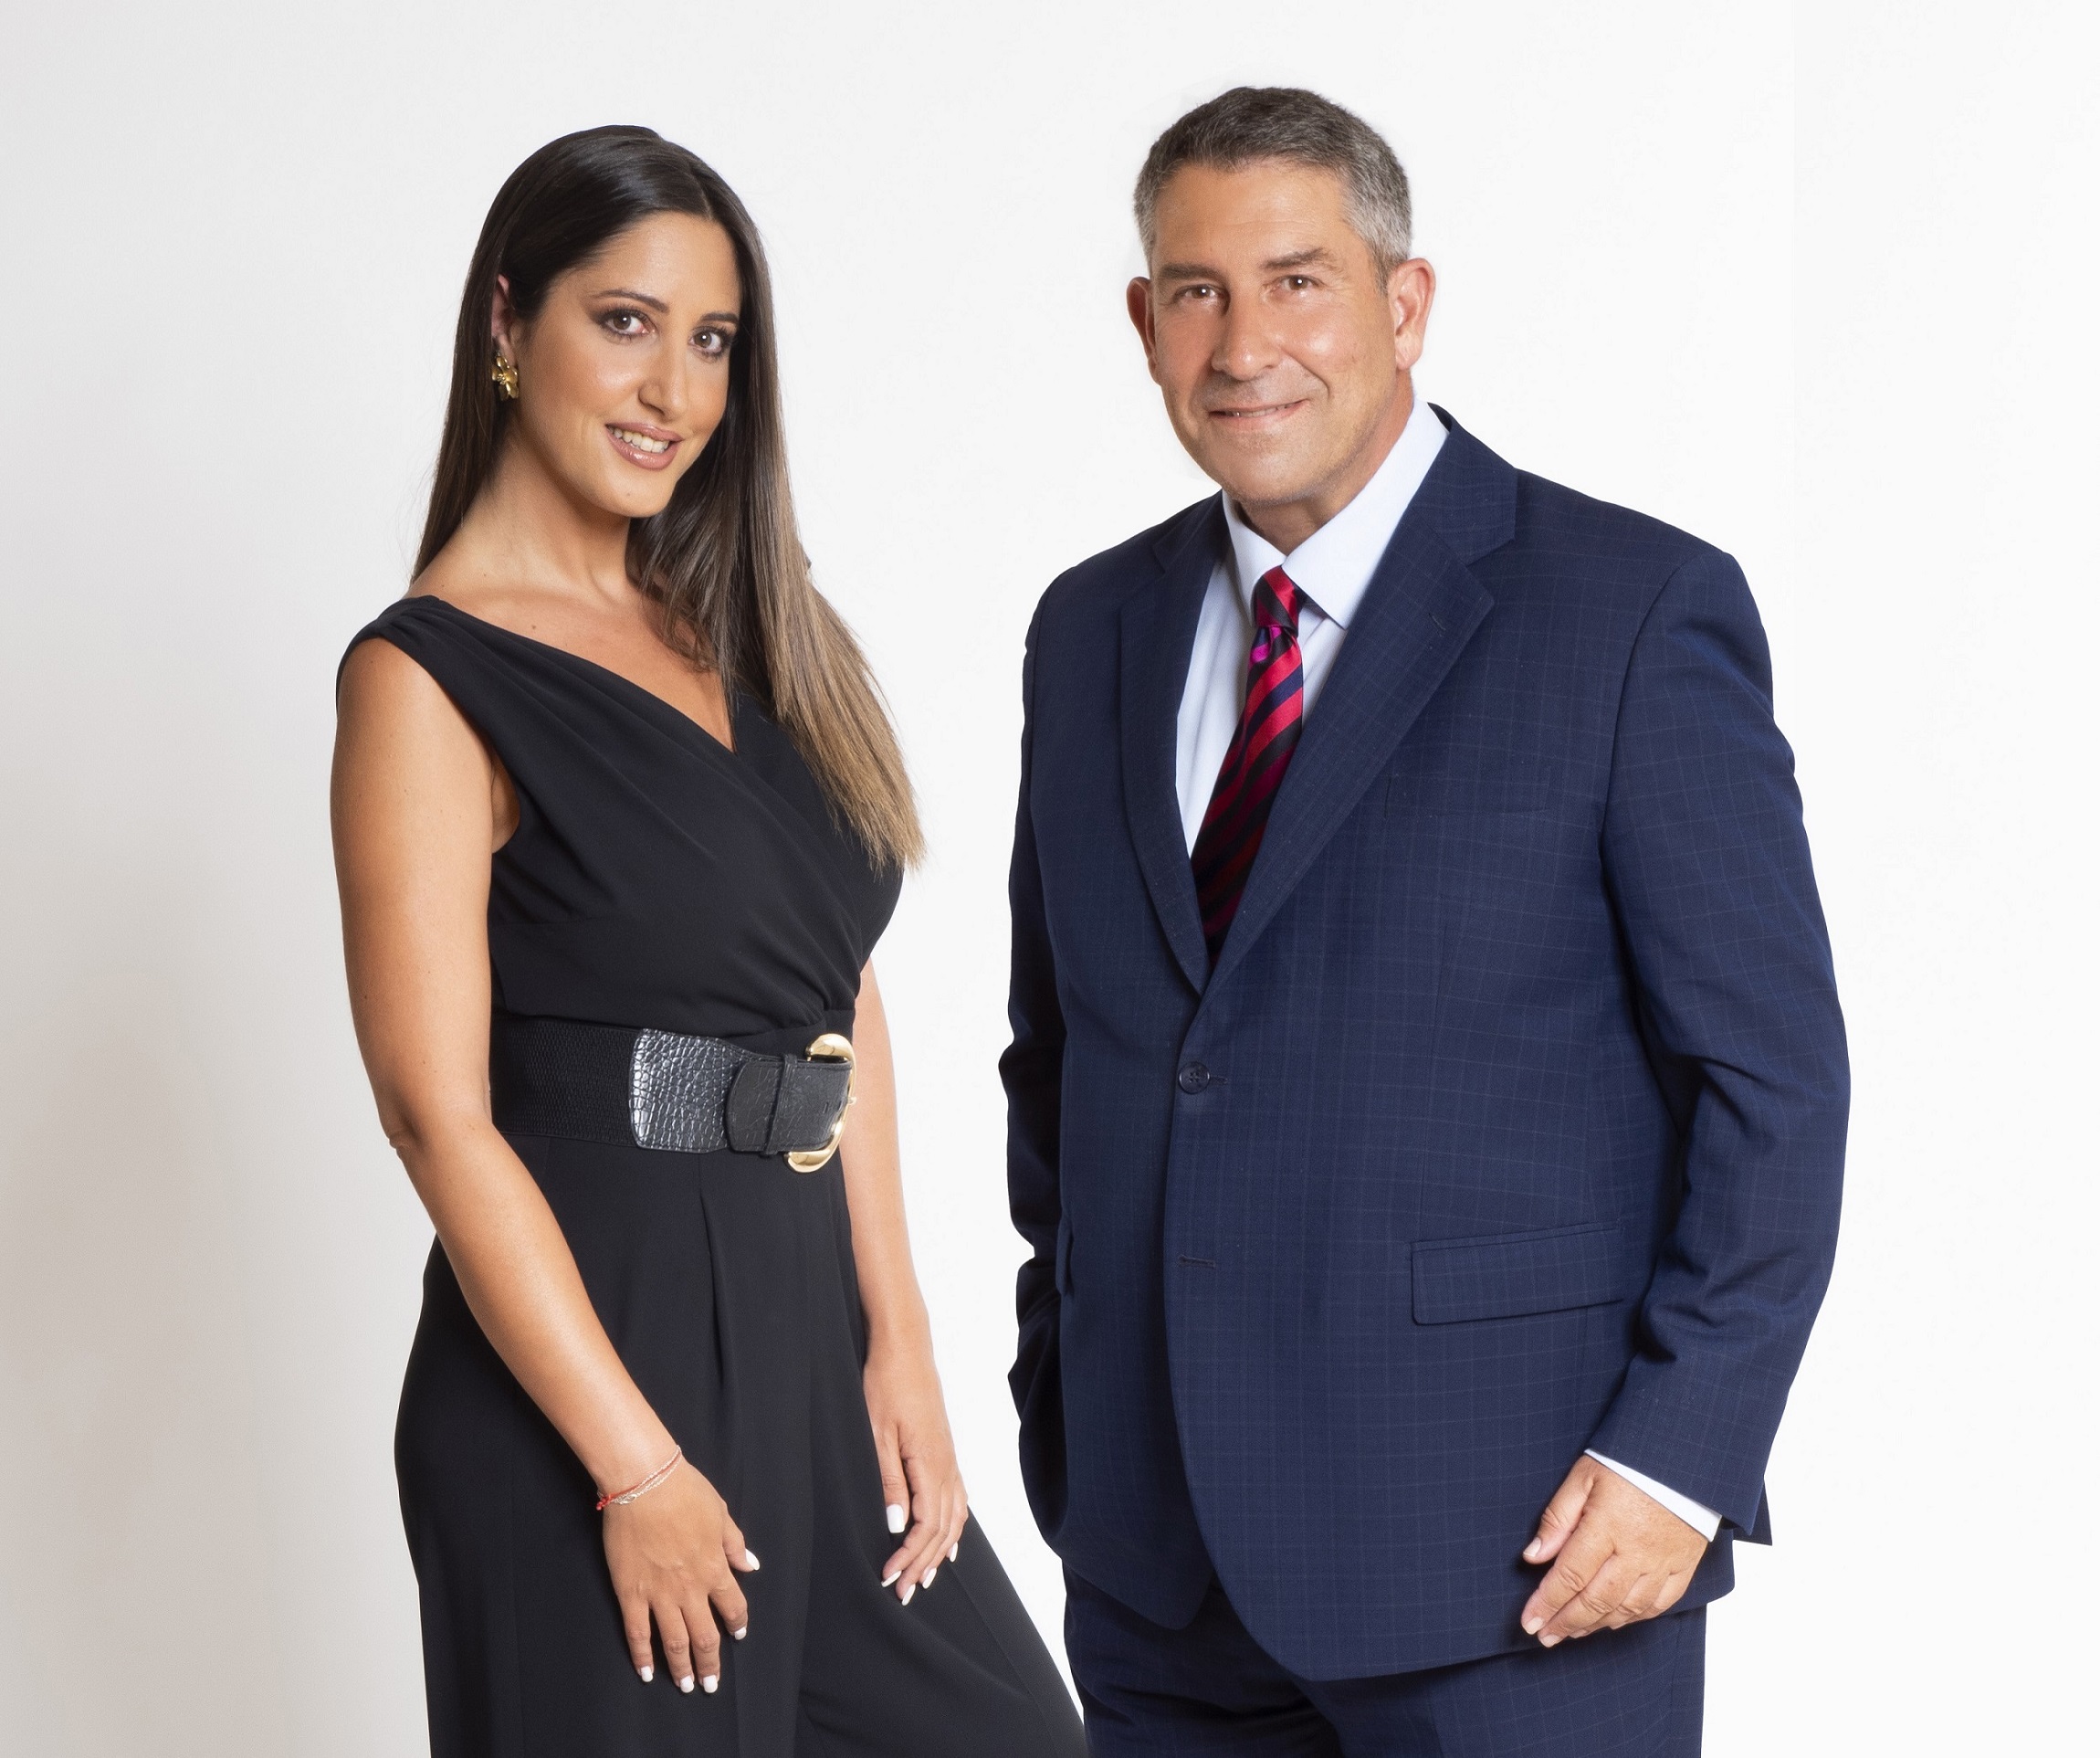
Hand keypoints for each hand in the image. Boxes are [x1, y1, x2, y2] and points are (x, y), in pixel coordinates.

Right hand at [602, 1459, 759, 1692]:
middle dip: (709, 1663)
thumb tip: (751, 1565)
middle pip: (704, 1636)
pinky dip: (642, 1656)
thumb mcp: (720, 1512)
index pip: (732, 1607)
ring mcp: (659, 1594)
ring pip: (674, 1642)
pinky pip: (637, 1632)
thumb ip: (734, 1543)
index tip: (737, 1636)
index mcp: (714, 1568)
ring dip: (681, 1668)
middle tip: (710, 1684)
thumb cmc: (685, 1491)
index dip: (737, 1625)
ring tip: (685, 1687)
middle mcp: (690, 1588)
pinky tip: (647, 1672)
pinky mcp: (630, 1593)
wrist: (644, 1483)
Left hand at [864, 1343, 968, 1602]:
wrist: (905, 1348)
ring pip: (954, 1518)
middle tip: (903, 1592)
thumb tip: (895, 1526)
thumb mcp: (877, 1434)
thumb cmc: (886, 1385)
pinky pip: (958, 1499)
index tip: (888, 1577)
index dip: (909, 1556)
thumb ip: (889, 1481)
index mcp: (930, 1463)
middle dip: (923, 1563)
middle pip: (943, 1529)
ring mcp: (950, 1458)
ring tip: (925, 1578)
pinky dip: (954, 1526)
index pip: (926, 1526)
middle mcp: (947, 1465)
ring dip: (939, 1551)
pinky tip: (949, 1542)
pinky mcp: (946, 1451)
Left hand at [1519, 1455, 1707, 1646]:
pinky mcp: (1683, 1566)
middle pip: (1596, 1600)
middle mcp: (1636, 1552)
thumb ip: (1558, 1518)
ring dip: (1595, 1625)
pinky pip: (1658, 1605)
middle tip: (1544, 1636)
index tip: (1528, 1621)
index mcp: (1607, 1527)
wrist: (1684, 1457)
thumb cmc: (1629, 1462)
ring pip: (1626, 1609)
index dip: (1546, 1603)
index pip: (1570, 1576)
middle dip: (1565, 1622)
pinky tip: (1613, 1622)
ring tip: (1571, 1632)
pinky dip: (1633, 1619)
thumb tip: (1533, 1556)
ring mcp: (1663, 1563)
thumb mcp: (1583, 1477)